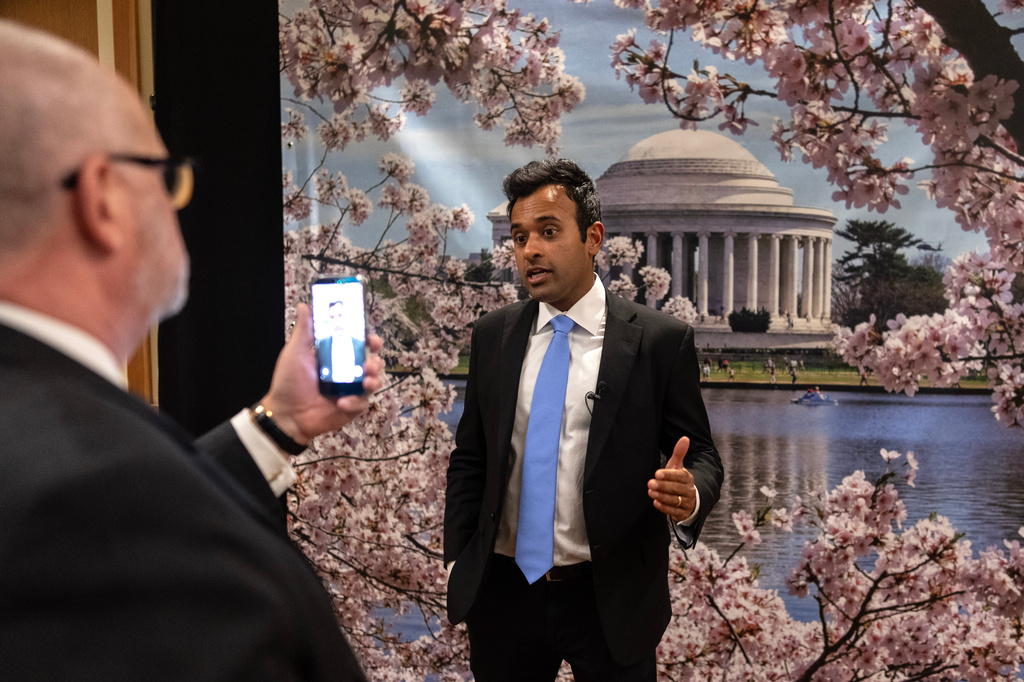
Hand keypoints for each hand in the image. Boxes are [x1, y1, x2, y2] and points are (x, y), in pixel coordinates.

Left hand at [259, 303, 383, 444]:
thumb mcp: (295, 353)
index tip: (371, 340)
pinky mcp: (352, 407)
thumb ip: (305, 330)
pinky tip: (341, 403)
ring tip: (365, 382)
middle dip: (376, 362)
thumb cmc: (289, 382)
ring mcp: (351, 390)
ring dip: (374, 380)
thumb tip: (304, 305)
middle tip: (369, 364)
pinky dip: (355, 402)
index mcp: (336, 356)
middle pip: (373, 362)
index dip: (369, 340)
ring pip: (374, 382)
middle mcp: (347, 372)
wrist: (286, 415)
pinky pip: (363, 403)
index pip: (359, 344)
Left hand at [648, 436, 696, 520]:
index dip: (669, 475)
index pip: (679, 476)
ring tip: (651, 493)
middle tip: (650, 483)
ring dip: (662, 497)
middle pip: (676, 488)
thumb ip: (679, 453)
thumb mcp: (678, 467)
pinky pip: (674, 511)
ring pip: (675, 500)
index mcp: (688, 478)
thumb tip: (685, 438)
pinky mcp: (683, 513)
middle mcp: (689, 490)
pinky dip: (665, 508)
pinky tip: (656, 503)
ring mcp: (687, 503)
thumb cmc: (678, 481)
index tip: (657, 473)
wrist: (689, 500)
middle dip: (663, 486)